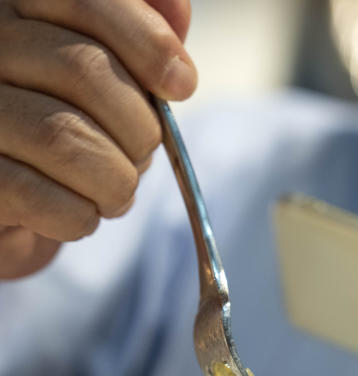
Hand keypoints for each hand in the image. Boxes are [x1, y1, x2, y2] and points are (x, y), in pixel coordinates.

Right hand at [0, 0, 196, 278]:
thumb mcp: (110, 81)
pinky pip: (33, 194)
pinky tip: (79, 214)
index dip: (146, 41)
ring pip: (62, 136)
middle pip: (84, 70)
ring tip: (115, 192)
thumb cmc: (63, 135)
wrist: (8, 209)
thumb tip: (175, 8)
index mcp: (17, 9)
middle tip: (141, 155)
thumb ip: (138, 38)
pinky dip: (78, 216)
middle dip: (139, 128)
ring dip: (115, 179)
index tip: (181, 85)